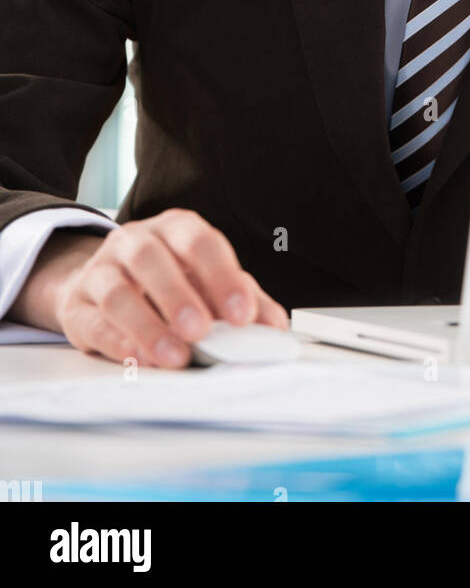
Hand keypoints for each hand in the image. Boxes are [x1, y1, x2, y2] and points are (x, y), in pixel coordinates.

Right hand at [52, 209, 287, 367]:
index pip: (199, 242)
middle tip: (202, 331)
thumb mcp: (209, 284)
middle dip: (179, 295)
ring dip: (148, 325)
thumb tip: (274, 327)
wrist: (105, 285)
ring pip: (117, 291)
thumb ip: (244, 301)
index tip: (242, 314)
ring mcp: (101, 270)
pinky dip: (118, 342)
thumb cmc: (168, 281)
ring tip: (175, 356)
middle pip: (152, 258)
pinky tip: (140, 359)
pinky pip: (94, 321)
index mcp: (175, 229)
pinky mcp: (77, 305)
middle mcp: (135, 241)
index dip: (222, 276)